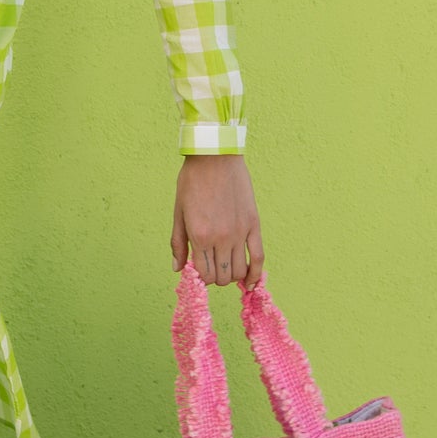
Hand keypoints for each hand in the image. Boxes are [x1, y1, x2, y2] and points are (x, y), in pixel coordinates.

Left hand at [171, 154, 263, 287]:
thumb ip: (178, 243)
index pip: (204, 274)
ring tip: (227, 267)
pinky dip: (255, 274)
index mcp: (199, 235)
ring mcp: (239, 232)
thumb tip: (178, 269)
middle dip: (216, 277)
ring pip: (238, 271)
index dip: (202, 277)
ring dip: (232, 275)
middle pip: (221, 276)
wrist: (214, 155)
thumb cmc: (192, 180)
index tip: (200, 269)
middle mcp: (220, 238)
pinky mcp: (253, 224)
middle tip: (213, 266)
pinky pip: (258, 257)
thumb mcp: (179, 211)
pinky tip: (250, 281)